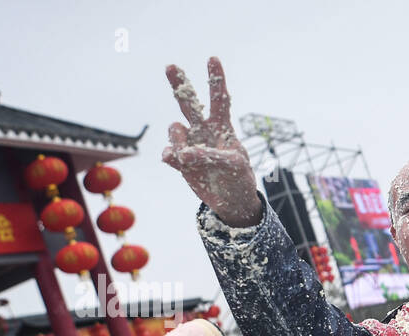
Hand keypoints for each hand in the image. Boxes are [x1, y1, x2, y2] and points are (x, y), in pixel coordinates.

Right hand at [163, 58, 261, 226]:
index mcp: (222, 127)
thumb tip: (182, 153)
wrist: (231, 202)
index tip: (212, 59)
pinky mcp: (180, 161)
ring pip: (175, 130)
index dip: (216, 80)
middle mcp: (203, 131)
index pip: (219, 100)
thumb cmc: (240, 179)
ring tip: (189, 157)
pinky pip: (169, 152)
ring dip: (178, 140)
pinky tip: (178, 161)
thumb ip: (212, 155)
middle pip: (188, 103)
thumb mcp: (236, 166)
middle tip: (171, 66)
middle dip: (180, 85)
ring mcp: (189, 144)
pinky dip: (171, 156)